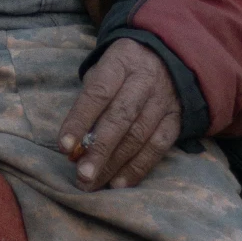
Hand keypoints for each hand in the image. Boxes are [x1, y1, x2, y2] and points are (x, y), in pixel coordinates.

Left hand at [58, 41, 180, 189]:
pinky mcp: (177, 118)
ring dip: (114, 164)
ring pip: (139, 136)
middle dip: (99, 150)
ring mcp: (163, 100)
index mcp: (121, 62)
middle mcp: (145, 80)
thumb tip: (75, 141)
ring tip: (94, 184)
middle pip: (120, 119)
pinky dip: (138, 168)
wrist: (168, 56)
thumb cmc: (123, 68)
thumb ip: (90, 98)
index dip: (80, 120)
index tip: (64, 146)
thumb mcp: (104, 67)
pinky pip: (158, 146)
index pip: (97, 92)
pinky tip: (119, 183)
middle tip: (81, 175)